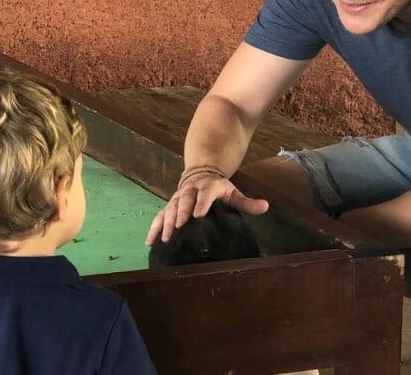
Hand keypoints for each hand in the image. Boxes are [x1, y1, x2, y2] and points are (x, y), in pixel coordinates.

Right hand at [145, 173, 268, 244]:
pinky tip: (149, 242)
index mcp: (208, 187)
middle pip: (184, 200)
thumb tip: (265, 206)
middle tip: (178, 227)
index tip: (198, 215)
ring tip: (166, 237)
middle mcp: (190, 190)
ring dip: (167, 222)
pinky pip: (159, 216)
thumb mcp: (233, 192)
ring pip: (170, 208)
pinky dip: (154, 228)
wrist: (200, 172)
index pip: (205, 194)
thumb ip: (247, 202)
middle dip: (180, 213)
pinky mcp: (169, 205)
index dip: (201, 203)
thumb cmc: (219, 188)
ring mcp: (178, 198)